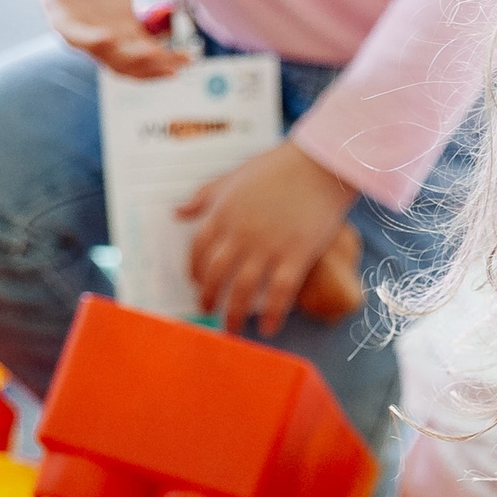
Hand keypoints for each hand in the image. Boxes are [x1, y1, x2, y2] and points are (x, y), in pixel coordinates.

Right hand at [37, 0, 187, 77]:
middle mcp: (85, 34)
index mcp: (63, 17)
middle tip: (156, 52)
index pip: (75, 36)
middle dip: (134, 58)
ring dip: (155, 66)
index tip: (110, 36)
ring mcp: (108, 35)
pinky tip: (185, 58)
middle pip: (109, 57)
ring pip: (131, 63)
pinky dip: (165, 57)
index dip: (91, 40)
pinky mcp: (126, 30)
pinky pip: (146, 52)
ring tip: (182, 61)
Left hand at [178, 140, 356, 334]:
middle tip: (208, 311)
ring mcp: (268, 247)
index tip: (195, 282)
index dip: (194, 270)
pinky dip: (273, 315)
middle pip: (216, 275)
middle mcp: (241, 234)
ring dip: (234, 314)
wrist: (320, 166)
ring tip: (231, 330)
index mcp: (223, 214)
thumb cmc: (277, 167)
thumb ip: (204, 196)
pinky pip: (279, 294)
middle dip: (208, 297)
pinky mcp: (296, 256)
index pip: (198, 250)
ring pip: (243, 290)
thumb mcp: (233, 176)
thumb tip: (176, 213)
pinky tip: (268, 329)